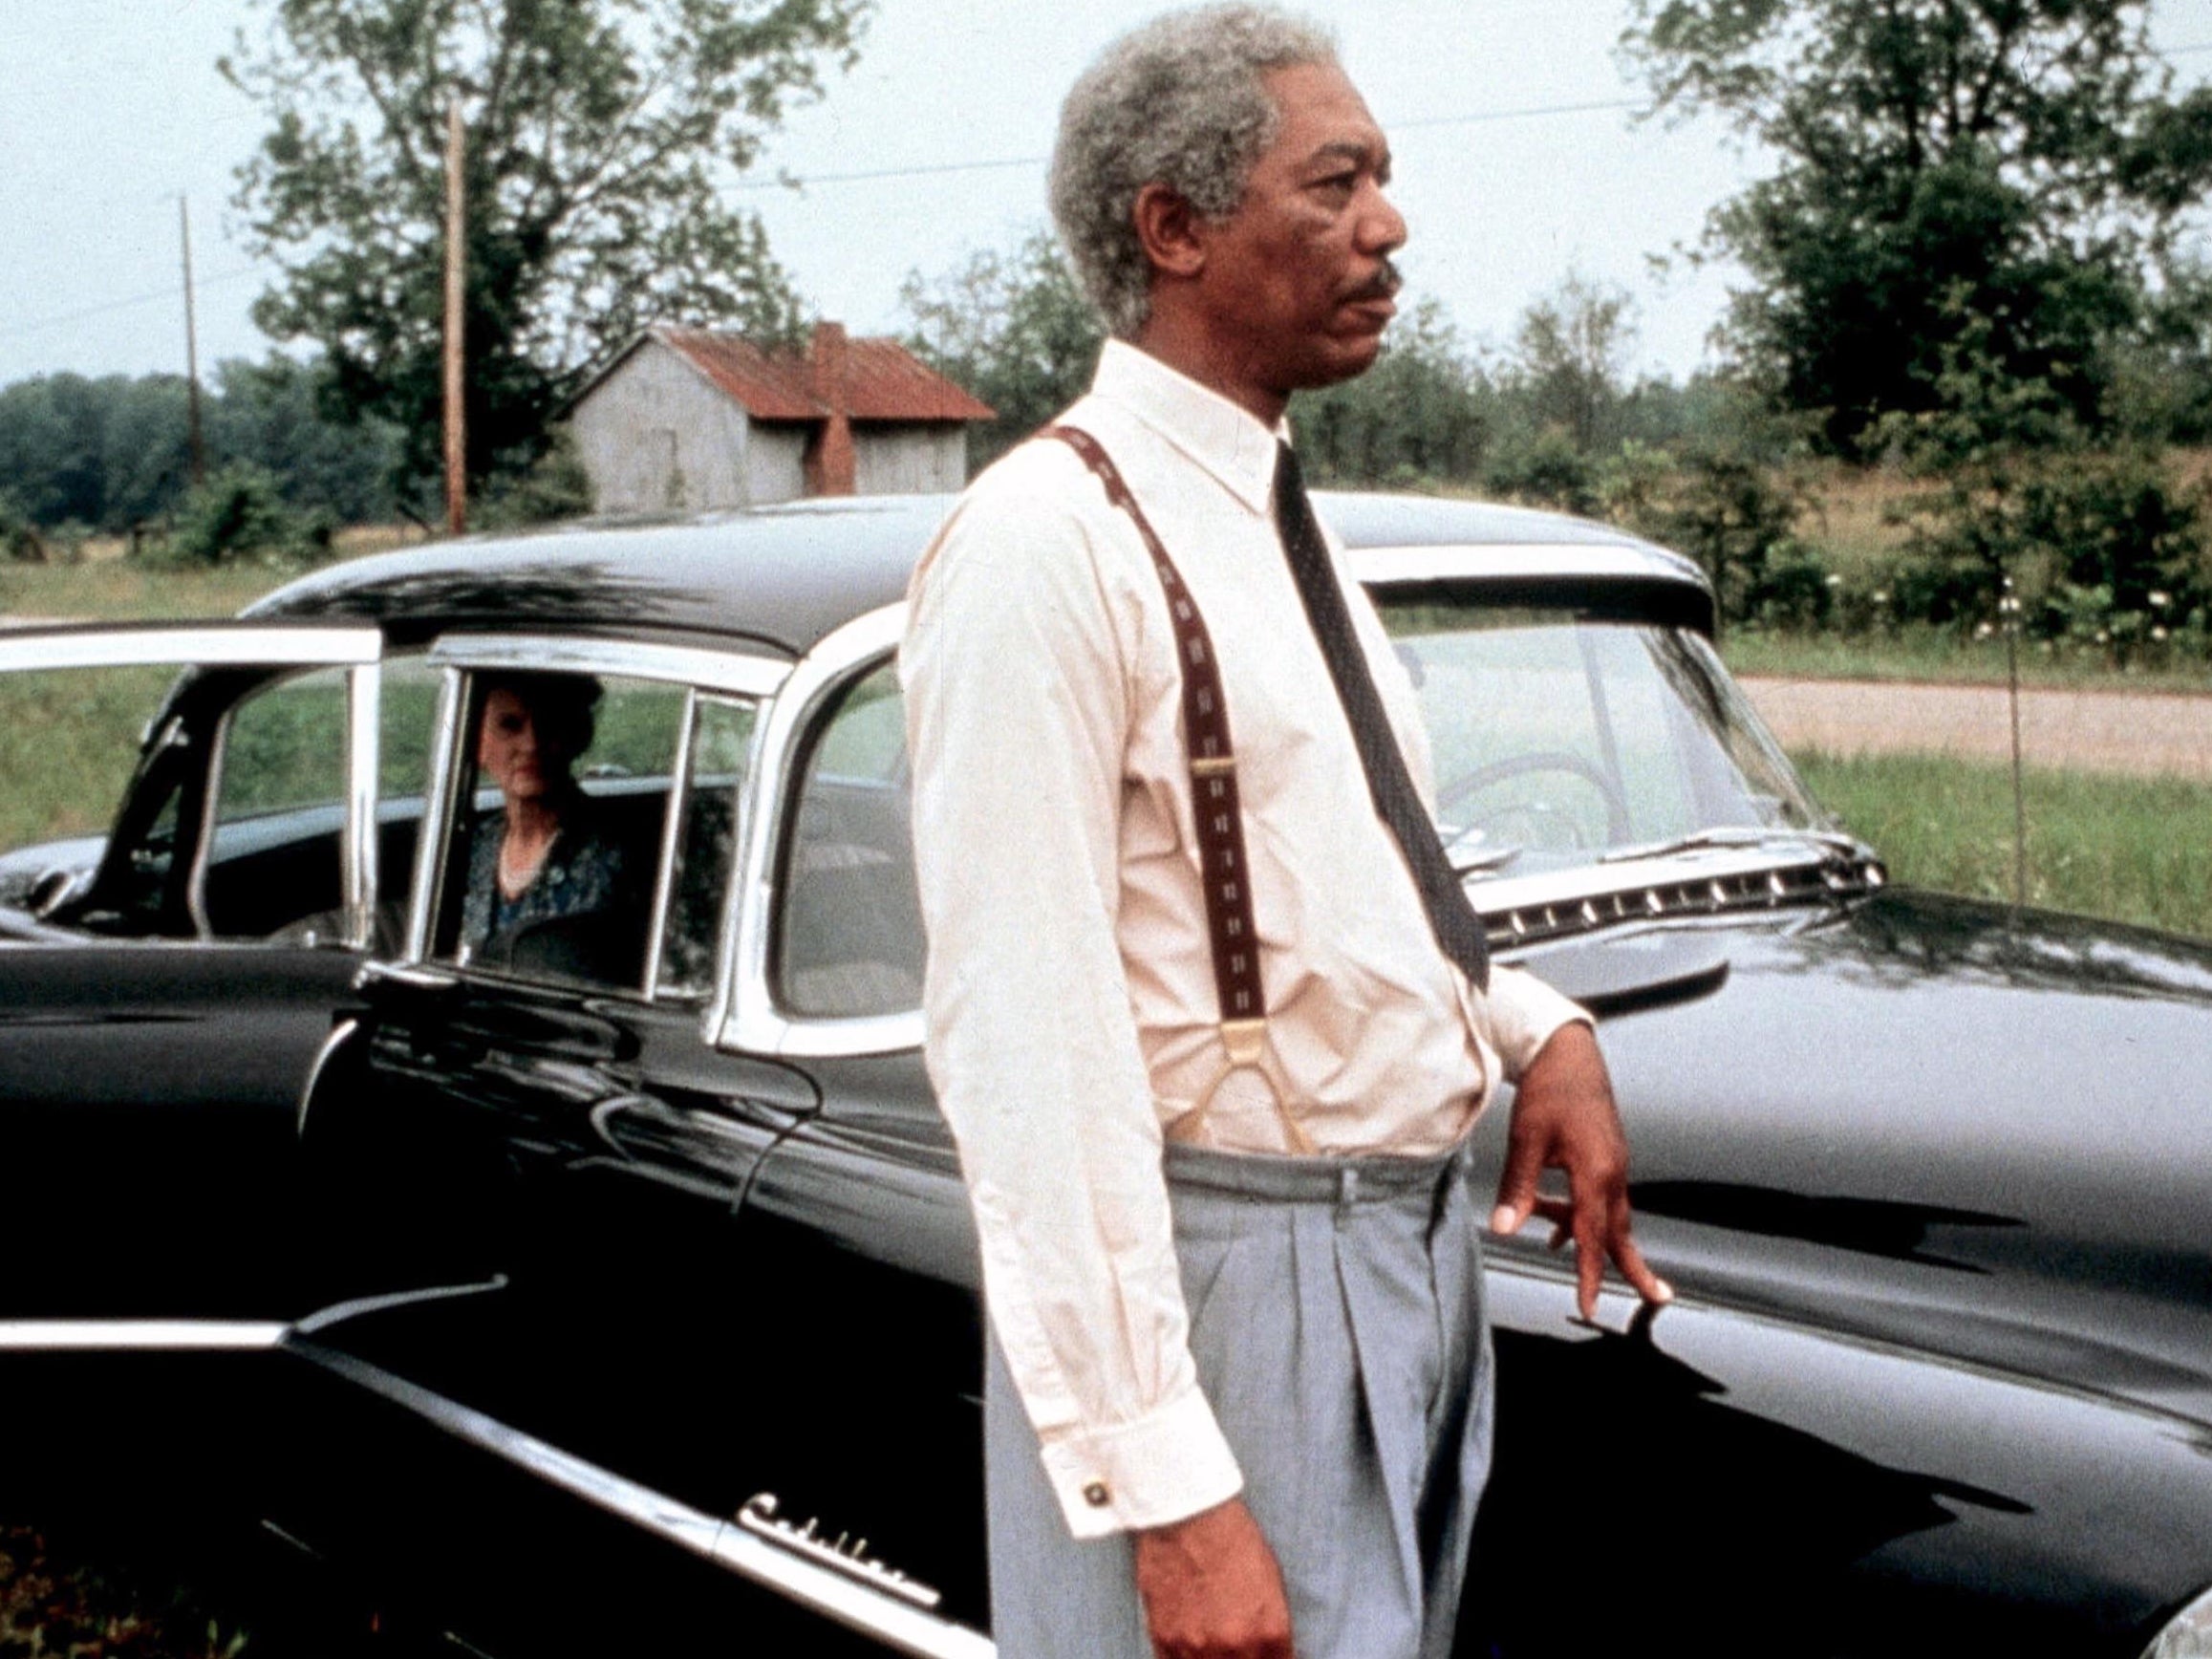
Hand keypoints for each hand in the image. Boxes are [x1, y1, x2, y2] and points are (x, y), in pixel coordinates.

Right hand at [1132, 1496, 1292, 1658]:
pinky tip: (1191, 1649)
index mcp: (1270, 1631)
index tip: (1264, 1656)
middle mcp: (1235, 1645)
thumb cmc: (1233, 1539)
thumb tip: (1272, 1654)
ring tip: (1213, 1646)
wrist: (1189, 1514)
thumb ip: (1273, 1630)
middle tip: (1237, 1650)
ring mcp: (1197, 1645)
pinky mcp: (1165, 1638)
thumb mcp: (1272, 1583)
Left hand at [1491, 1022, 1672, 1318]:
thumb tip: (1503, 1228)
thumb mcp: (1526, 1139)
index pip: (1595, 1236)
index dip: (1590, 1274)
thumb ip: (1519, 1188)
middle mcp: (1612, 1172)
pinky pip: (1597, 1196)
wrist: (1566, 1051)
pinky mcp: (1604, 1155)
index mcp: (1596, 1171)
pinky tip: (1552, 1225)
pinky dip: (1579, 1214)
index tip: (1589, 1306)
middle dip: (1634, 1268)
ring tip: (1562, 1255)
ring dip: (1592, 1239)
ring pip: (1609, 1214)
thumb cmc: (1548, 1090)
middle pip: (1622, 1232)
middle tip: (1657, 1300)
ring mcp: (1612, 1163)